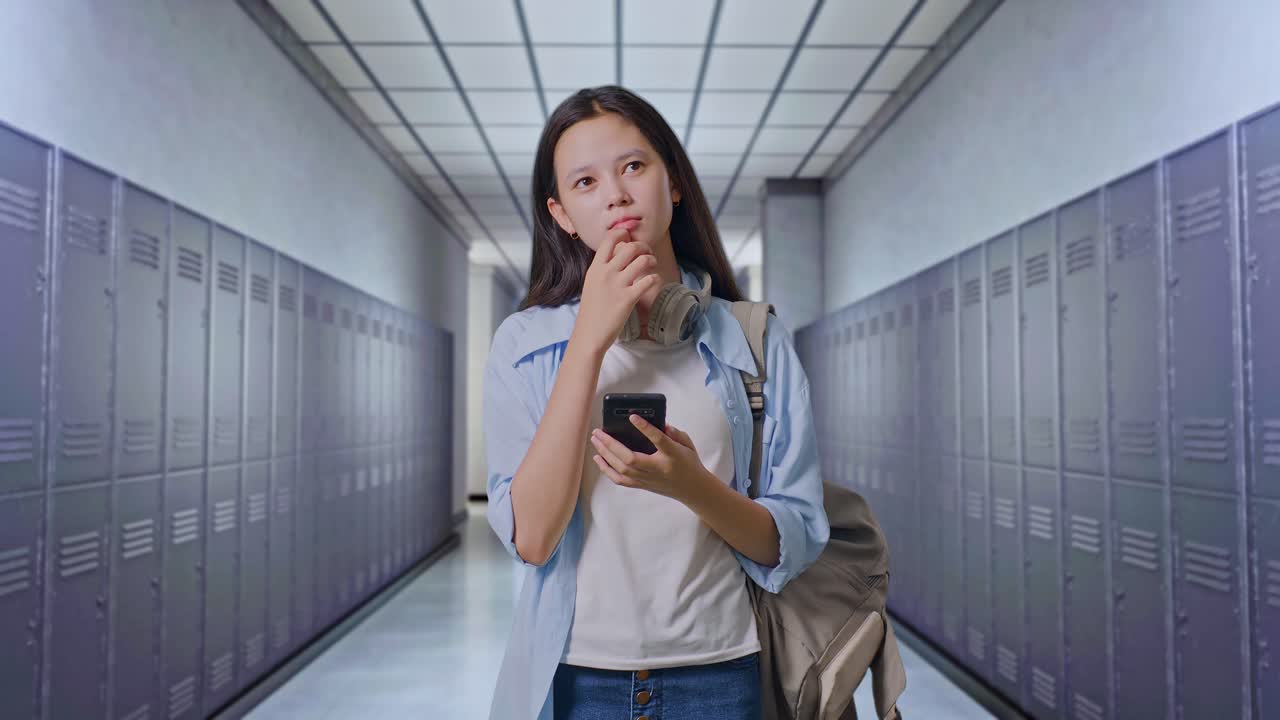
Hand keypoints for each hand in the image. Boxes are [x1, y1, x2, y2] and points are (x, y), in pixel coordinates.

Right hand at [572, 226, 659, 354]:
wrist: (589, 334)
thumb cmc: (591, 312)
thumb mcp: (591, 285)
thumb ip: (602, 271)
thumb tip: (616, 259)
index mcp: (595, 268)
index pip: (609, 240)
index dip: (622, 233)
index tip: (629, 236)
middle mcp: (606, 273)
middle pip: (630, 247)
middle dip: (643, 246)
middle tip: (647, 252)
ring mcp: (618, 285)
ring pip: (642, 260)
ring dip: (651, 260)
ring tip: (652, 264)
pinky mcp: (628, 298)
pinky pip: (648, 280)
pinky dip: (655, 278)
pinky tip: (654, 280)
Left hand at [589, 416, 713, 502]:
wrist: (693, 490)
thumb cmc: (690, 463)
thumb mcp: (688, 444)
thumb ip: (674, 433)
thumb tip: (658, 423)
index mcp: (673, 455)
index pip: (658, 440)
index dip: (645, 428)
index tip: (632, 417)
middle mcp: (658, 469)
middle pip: (630, 458)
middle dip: (611, 444)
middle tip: (598, 431)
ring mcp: (648, 479)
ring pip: (622, 470)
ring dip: (605, 455)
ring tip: (595, 440)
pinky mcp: (642, 486)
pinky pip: (620, 480)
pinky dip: (607, 470)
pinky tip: (598, 458)